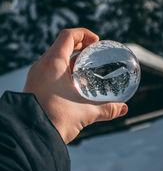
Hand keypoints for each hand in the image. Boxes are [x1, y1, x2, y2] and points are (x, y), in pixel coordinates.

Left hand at [23, 28, 127, 143]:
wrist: (31, 137)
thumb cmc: (55, 121)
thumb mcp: (85, 113)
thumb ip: (106, 109)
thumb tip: (123, 109)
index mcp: (53, 64)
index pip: (68, 36)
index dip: (84, 34)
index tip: (96, 41)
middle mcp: (42, 66)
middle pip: (62, 44)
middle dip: (80, 45)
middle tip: (94, 52)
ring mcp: (37, 75)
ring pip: (55, 57)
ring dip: (71, 57)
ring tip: (86, 66)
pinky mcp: (35, 85)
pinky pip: (50, 69)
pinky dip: (64, 68)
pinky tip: (74, 81)